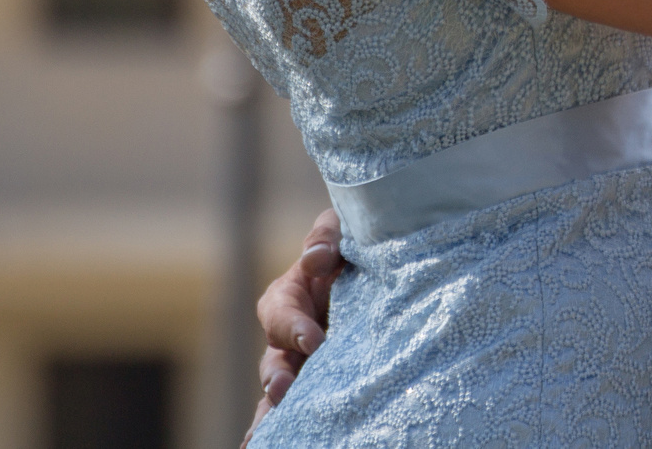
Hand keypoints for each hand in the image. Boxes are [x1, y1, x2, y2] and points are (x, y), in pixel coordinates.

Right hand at [250, 209, 341, 429]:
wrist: (386, 267)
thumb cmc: (357, 241)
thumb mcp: (343, 225)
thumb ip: (327, 235)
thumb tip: (316, 259)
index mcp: (289, 295)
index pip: (280, 312)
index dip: (292, 326)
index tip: (315, 339)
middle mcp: (289, 335)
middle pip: (273, 361)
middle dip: (277, 377)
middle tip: (285, 388)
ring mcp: (304, 364)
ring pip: (280, 393)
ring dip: (277, 411)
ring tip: (270, 435)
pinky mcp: (323, 383)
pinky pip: (299, 411)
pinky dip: (285, 430)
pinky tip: (265, 446)